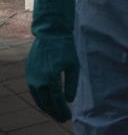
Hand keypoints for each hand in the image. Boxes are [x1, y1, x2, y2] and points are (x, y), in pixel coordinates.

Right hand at [26, 0, 78, 121]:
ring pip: (38, 99)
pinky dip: (41, 99)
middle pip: (46, 103)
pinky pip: (34, 92)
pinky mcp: (29, 75)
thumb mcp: (73, 65)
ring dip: (47, 108)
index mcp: (50, 79)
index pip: (56, 101)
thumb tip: (69, 100)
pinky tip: (48, 102)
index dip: (61, 111)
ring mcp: (31, 78)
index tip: (68, 117)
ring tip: (56, 113)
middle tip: (62, 119)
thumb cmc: (65, 48)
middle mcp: (38, 81)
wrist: (50, 34)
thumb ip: (72, 83)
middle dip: (54, 112)